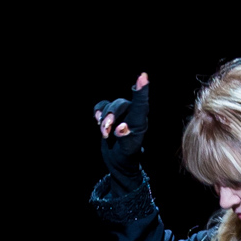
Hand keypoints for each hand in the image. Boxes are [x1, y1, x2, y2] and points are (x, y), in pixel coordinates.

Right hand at [93, 73, 149, 193]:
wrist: (119, 163)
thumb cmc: (127, 158)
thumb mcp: (127, 152)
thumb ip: (125, 139)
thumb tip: (121, 128)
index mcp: (140, 123)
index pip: (141, 104)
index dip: (141, 90)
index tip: (143, 77)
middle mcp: (132, 116)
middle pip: (120, 104)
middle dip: (110, 116)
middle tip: (106, 132)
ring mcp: (121, 115)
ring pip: (110, 106)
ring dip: (103, 119)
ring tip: (105, 134)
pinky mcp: (110, 116)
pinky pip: (102, 106)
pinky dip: (98, 111)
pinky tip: (97, 120)